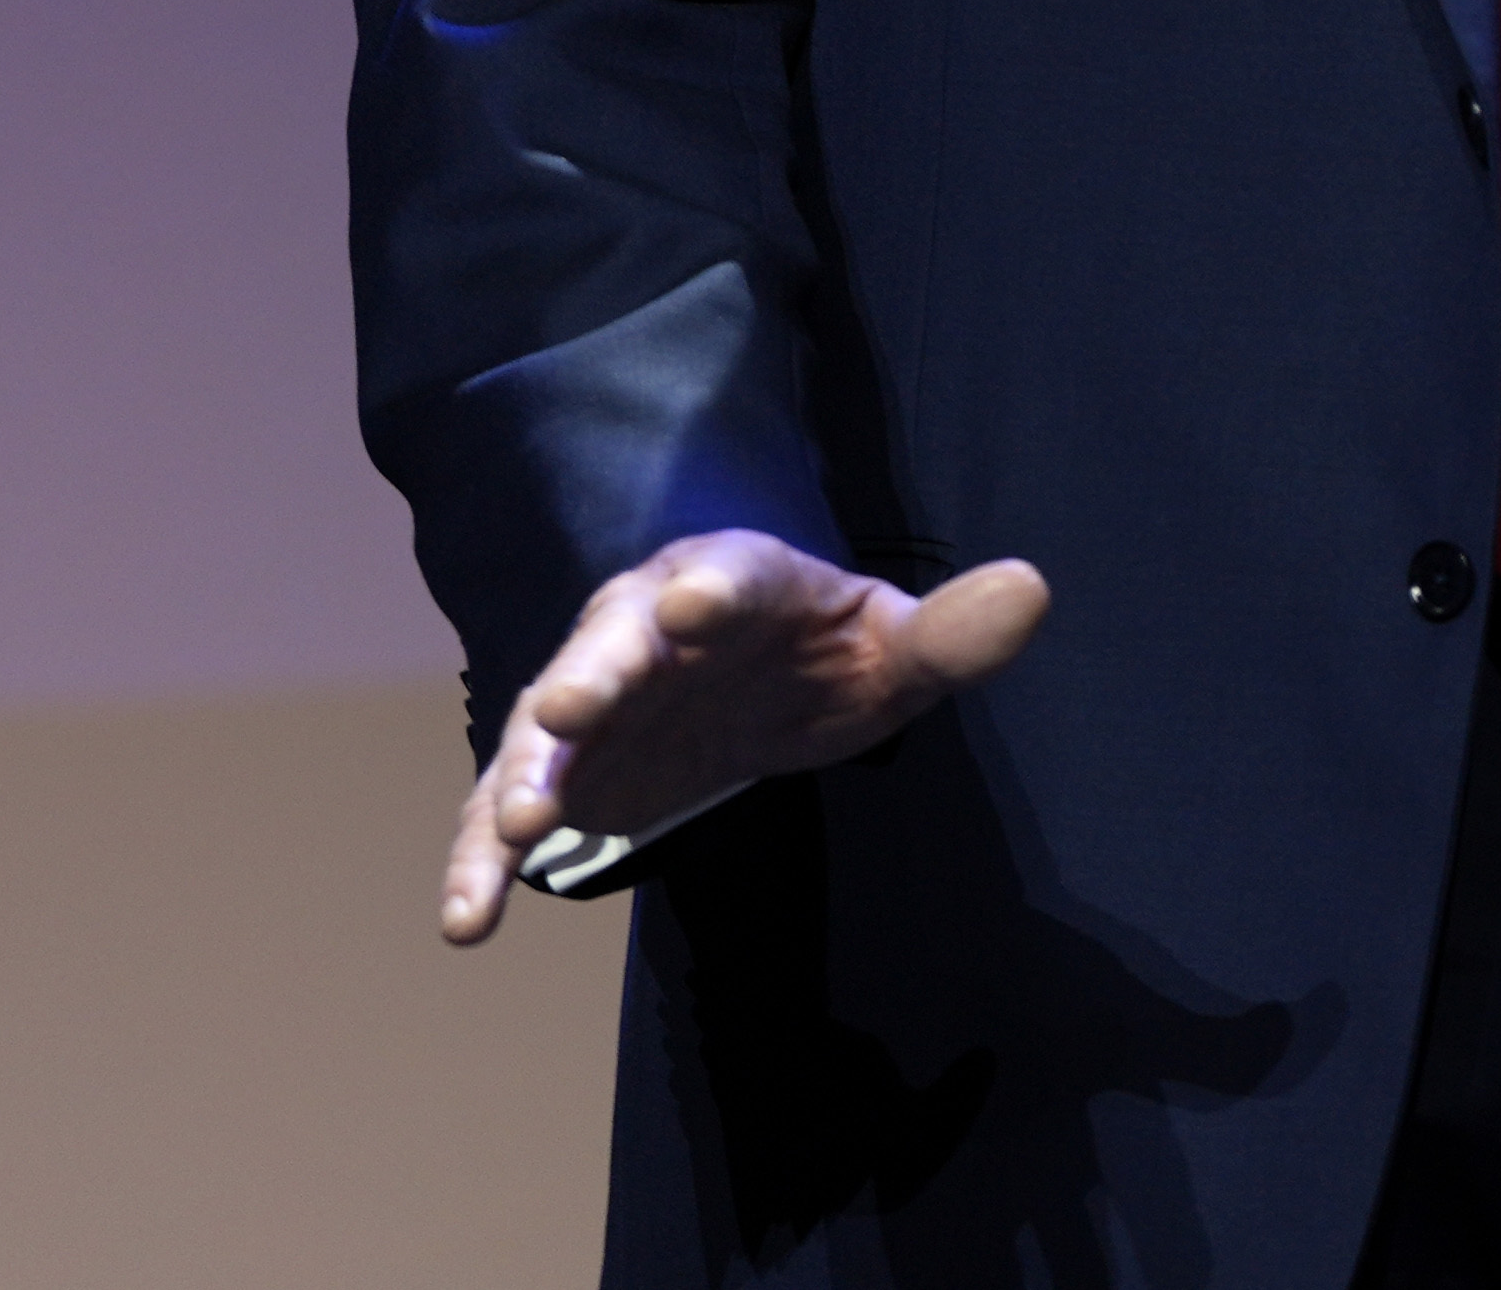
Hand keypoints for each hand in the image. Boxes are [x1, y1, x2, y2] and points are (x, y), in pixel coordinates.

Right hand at [436, 532, 1050, 943]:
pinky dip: (479, 860)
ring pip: (543, 730)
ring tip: (513, 826)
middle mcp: (646, 627)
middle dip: (589, 677)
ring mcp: (594, 699)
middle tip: (564, 714)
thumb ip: (955, 631)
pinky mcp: (566, 773)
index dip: (711, 594)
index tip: (688, 610)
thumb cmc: (830, 654)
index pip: (726, 578)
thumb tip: (1034, 590)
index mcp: (737, 583)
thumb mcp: (898, 648)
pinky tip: (467, 922)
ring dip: (524, 774)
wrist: (761, 682)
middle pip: (612, 644)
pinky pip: (505, 813)